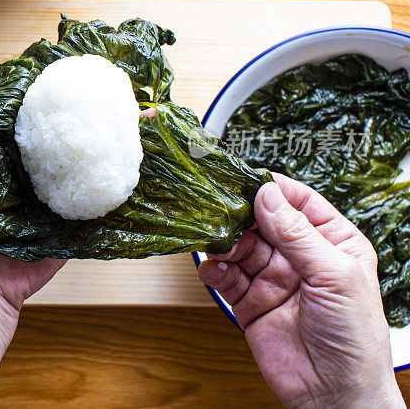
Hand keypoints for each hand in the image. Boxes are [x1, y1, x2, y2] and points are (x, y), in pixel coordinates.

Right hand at [198, 173, 404, 408]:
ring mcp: (274, 278)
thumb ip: (297, 234)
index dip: (271, 190)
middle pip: (262, 221)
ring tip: (218, 245)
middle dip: (240, 215)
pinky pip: (226, 276)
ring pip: (240, 246)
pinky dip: (215, 269)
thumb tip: (267, 194)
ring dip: (225, 243)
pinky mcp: (250, 302)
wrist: (334, 394)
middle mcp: (301, 256)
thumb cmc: (354, 337)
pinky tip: (214, 269)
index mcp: (332, 242)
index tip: (244, 180)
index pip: (298, 202)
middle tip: (220, 211)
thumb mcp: (333, 275)